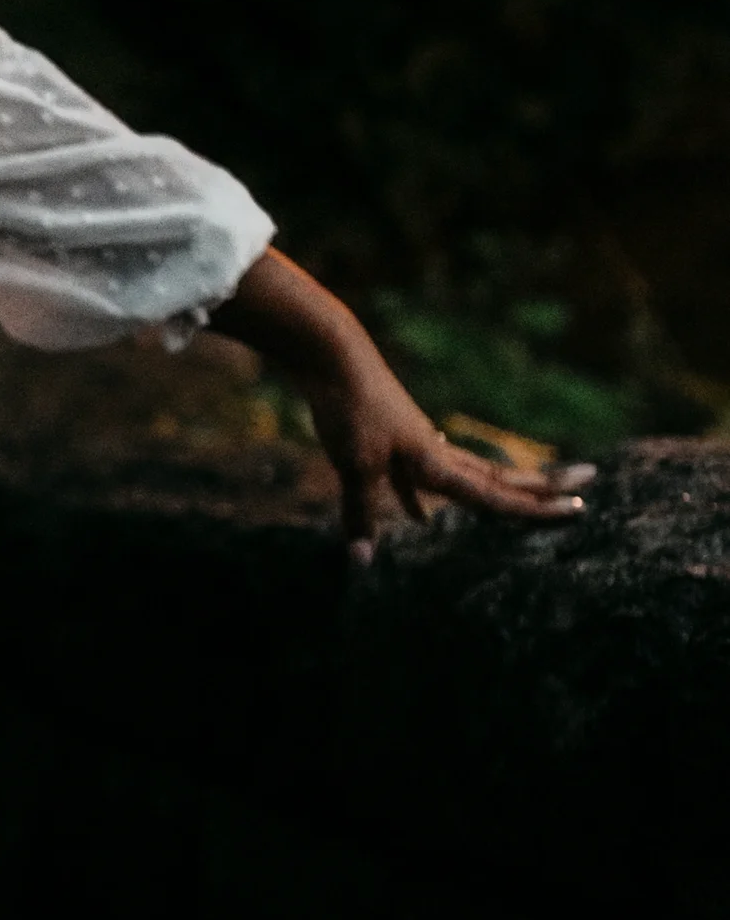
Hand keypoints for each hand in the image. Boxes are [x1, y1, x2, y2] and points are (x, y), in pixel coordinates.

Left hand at [215, 248, 592, 565]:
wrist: (331, 356)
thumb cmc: (349, 409)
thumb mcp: (353, 466)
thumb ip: (362, 514)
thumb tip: (363, 563)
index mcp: (436, 463)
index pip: (496, 495)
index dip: (537, 509)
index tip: (578, 508)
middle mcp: (436, 453)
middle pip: (497, 477)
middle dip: (541, 487)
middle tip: (588, 481)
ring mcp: (415, 444)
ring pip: (465, 474)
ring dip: (495, 491)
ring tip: (529, 499)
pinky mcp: (388, 438)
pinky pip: (414, 478)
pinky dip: (419, 499)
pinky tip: (417, 516)